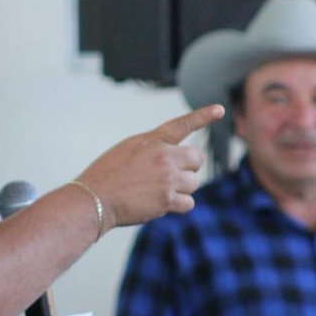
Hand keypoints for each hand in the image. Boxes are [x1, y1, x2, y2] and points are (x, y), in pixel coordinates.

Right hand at [74, 104, 224, 229]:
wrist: (95, 198)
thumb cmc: (106, 176)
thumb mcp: (127, 150)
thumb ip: (153, 150)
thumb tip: (175, 162)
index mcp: (151, 140)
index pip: (182, 124)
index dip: (203, 116)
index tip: (220, 110)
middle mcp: (163, 155)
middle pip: (196, 159)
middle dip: (189, 168)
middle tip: (172, 176)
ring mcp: (167, 177)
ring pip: (194, 182)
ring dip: (182, 188)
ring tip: (159, 191)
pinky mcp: (167, 199)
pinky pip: (188, 202)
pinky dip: (179, 205)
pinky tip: (162, 204)